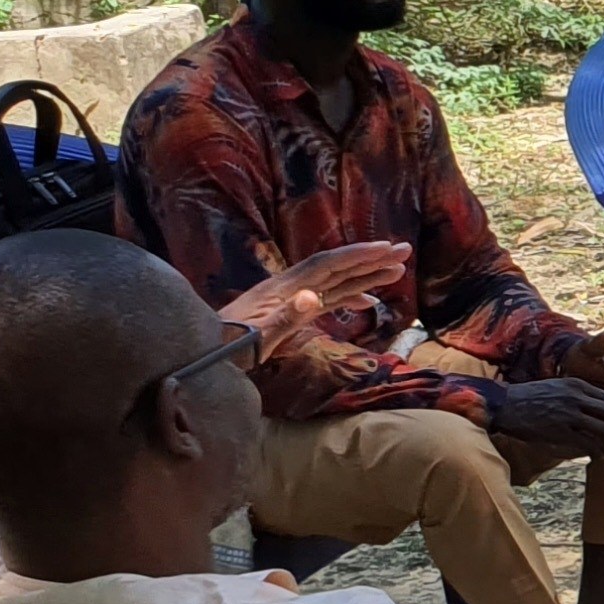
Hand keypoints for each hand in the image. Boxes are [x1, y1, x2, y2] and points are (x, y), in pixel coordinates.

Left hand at [224, 239, 410, 352]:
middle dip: (370, 259)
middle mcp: (289, 288)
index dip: (358, 256)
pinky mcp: (289, 312)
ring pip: (334, 282)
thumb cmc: (225, 351)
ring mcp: (289, 300)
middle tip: (404, 251)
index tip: (387, 248)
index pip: (326, 266)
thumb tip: (314, 296)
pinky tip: (366, 301)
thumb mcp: (256, 340)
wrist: (199, 355)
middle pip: (335, 268)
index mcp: (283, 290)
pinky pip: (327, 299)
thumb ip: (285, 318)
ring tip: (396, 271)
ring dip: (365, 275)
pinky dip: (350, 296)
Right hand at [491, 375, 603, 456]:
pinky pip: (588, 443)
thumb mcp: (559, 387)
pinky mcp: (559, 430)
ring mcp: (569, 413)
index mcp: (578, 385)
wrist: (505, 405)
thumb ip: (579, 395)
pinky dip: (598, 452)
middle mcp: (577, 397)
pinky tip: (598, 457)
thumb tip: (598, 410)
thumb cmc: (531, 398)